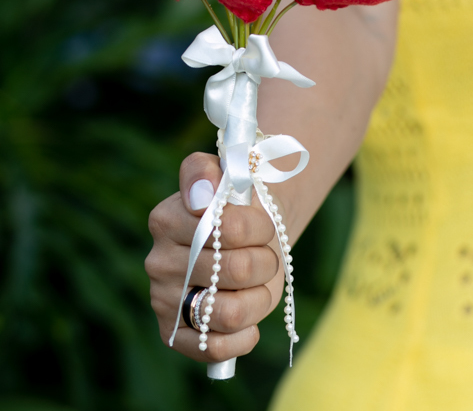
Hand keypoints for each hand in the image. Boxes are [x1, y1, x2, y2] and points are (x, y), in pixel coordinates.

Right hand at [145, 152, 282, 363]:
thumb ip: (205, 171)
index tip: (261, 223)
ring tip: (257, 285)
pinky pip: (215, 350)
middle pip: (238, 270)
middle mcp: (158, 262)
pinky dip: (244, 335)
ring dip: (259, 297)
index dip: (259, 227)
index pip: (230, 227)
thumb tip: (200, 196)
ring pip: (231, 313)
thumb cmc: (237, 207)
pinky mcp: (175, 337)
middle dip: (265, 262)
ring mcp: (164, 302)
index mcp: (166, 219)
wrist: (246, 240)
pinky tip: (247, 318)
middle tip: (264, 255)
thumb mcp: (226, 175)